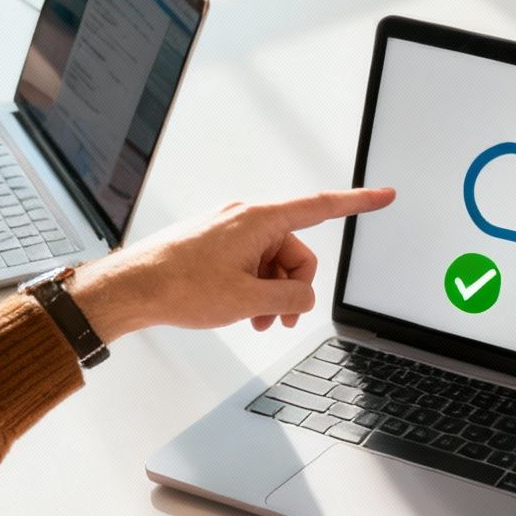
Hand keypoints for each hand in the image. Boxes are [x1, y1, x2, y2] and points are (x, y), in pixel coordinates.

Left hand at [66, 188, 392, 341]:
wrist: (132, 288)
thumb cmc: (178, 286)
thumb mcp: (248, 300)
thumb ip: (291, 296)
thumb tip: (306, 296)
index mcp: (259, 220)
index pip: (320, 207)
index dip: (357, 203)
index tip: (383, 196)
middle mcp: (245, 217)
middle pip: (295, 250)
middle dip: (292, 286)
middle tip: (279, 317)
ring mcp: (229, 229)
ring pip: (272, 261)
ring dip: (271, 292)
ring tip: (256, 319)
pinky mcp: (216, 242)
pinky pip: (250, 262)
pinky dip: (253, 287)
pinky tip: (241, 310)